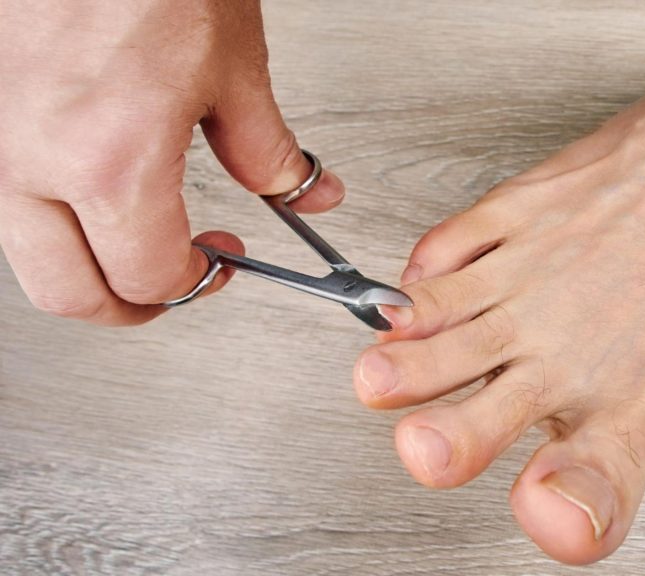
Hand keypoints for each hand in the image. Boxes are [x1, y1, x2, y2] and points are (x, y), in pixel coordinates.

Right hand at [0, 0, 344, 324]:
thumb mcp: (232, 66)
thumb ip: (269, 151)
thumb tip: (304, 194)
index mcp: (107, 160)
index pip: (147, 277)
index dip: (195, 283)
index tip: (221, 262)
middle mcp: (30, 160)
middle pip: (70, 293)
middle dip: (131, 305)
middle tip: (171, 286)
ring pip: (27, 256)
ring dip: (85, 266)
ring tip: (135, 241)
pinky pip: (6, 201)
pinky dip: (51, 218)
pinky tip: (91, 193)